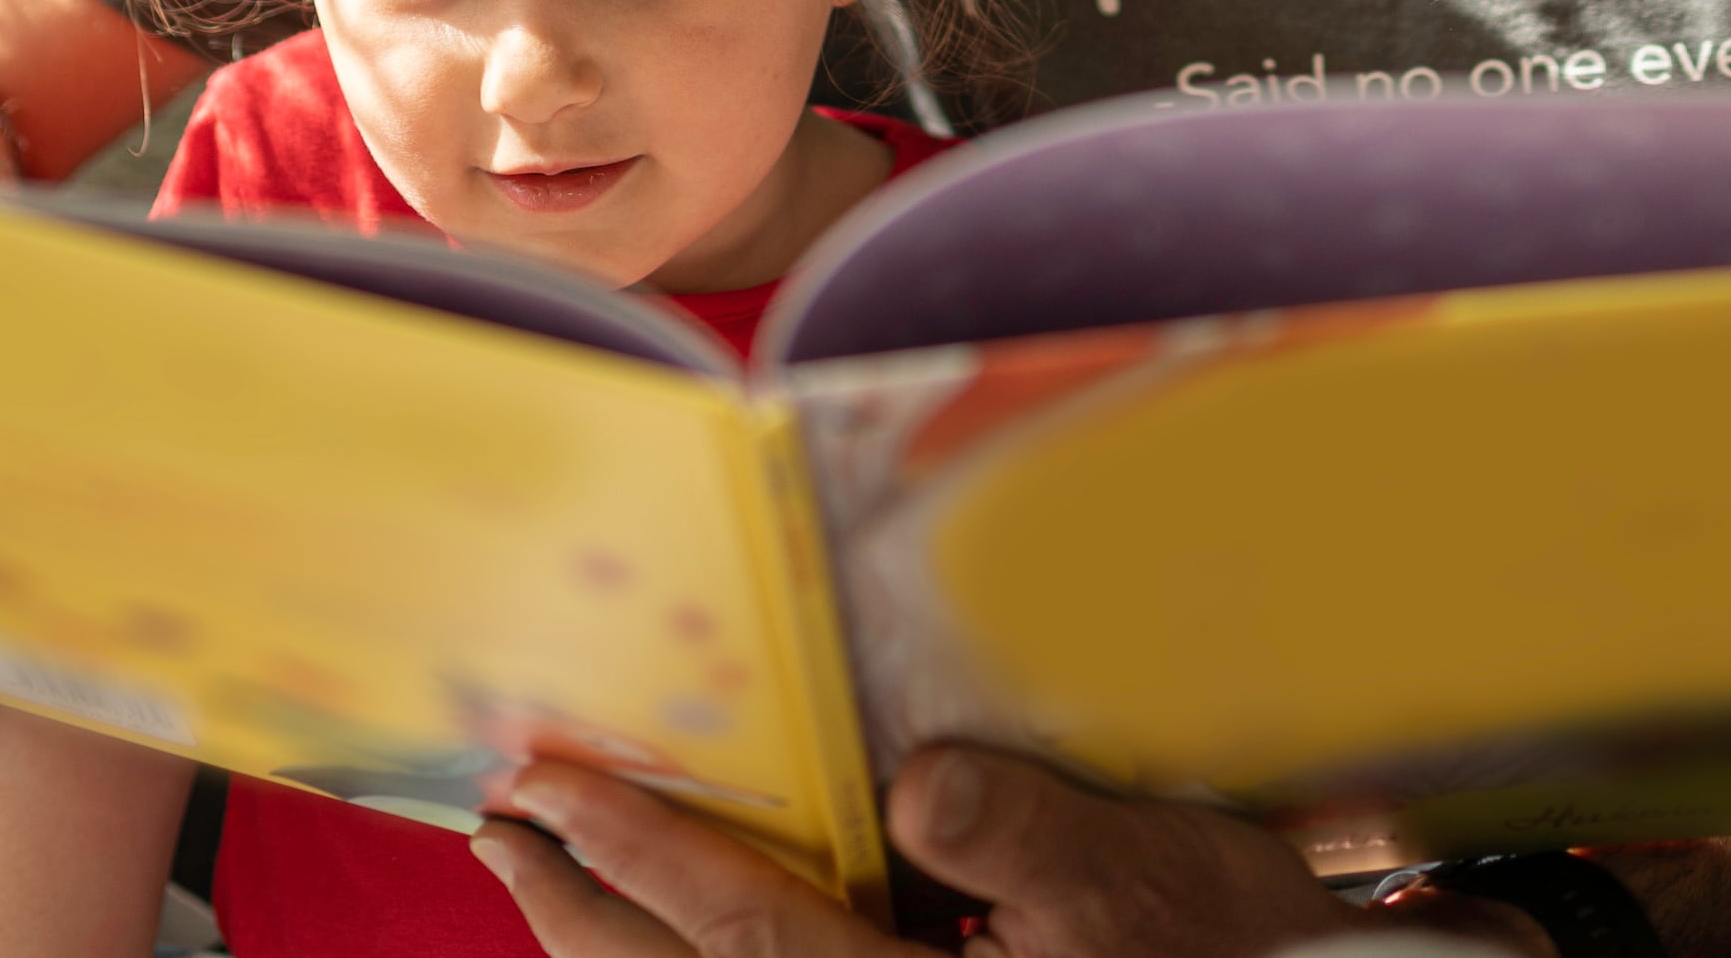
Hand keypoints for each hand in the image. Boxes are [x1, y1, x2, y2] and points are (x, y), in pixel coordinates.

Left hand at [471, 748, 1541, 957]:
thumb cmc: (1231, 951)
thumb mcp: (1142, 872)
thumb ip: (1023, 834)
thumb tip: (921, 789)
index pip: (746, 935)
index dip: (641, 858)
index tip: (549, 789)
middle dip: (581, 915)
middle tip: (498, 828)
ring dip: (618, 950)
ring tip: (545, 877)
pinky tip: (665, 937)